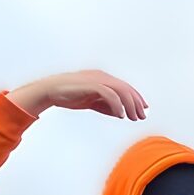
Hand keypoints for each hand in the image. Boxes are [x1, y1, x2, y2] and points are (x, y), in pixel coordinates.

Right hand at [6, 70, 145, 119]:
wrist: (50, 90)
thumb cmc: (69, 95)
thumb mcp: (92, 101)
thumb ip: (106, 106)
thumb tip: (121, 114)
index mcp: (102, 78)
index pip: (125, 87)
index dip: (137, 98)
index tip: (144, 109)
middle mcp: (101, 76)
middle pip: (126, 88)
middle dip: (136, 103)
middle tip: (141, 117)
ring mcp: (96, 79)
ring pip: (120, 91)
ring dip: (129, 106)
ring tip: (132, 118)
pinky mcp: (90, 85)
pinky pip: (109, 94)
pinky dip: (117, 105)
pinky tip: (120, 115)